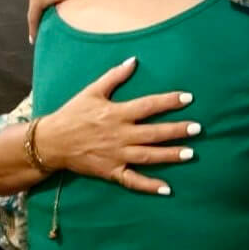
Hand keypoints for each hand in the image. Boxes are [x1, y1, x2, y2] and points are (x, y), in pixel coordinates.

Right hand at [37, 57, 199, 194]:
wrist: (51, 142)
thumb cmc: (73, 114)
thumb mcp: (92, 91)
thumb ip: (114, 76)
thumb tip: (134, 60)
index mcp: (116, 113)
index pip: (148, 106)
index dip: (169, 101)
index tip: (189, 98)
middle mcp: (119, 135)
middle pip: (153, 133)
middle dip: (177, 130)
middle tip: (198, 128)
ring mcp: (116, 155)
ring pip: (148, 156)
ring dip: (170, 155)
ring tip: (191, 153)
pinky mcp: (111, 172)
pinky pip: (133, 180)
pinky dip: (149, 186)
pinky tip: (167, 189)